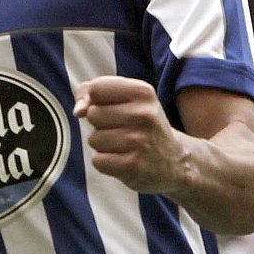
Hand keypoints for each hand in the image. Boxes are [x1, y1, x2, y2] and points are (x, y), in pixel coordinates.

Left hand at [72, 76, 190, 194]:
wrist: (175, 162)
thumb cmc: (141, 125)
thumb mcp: (126, 99)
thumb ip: (92, 93)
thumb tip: (78, 111)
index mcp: (143, 92)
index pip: (96, 88)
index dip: (94, 100)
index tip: (110, 107)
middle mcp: (144, 114)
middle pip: (93, 115)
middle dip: (100, 125)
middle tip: (123, 131)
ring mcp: (140, 141)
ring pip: (93, 139)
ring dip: (103, 145)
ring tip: (125, 147)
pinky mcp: (134, 165)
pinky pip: (98, 161)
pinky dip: (106, 163)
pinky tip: (124, 161)